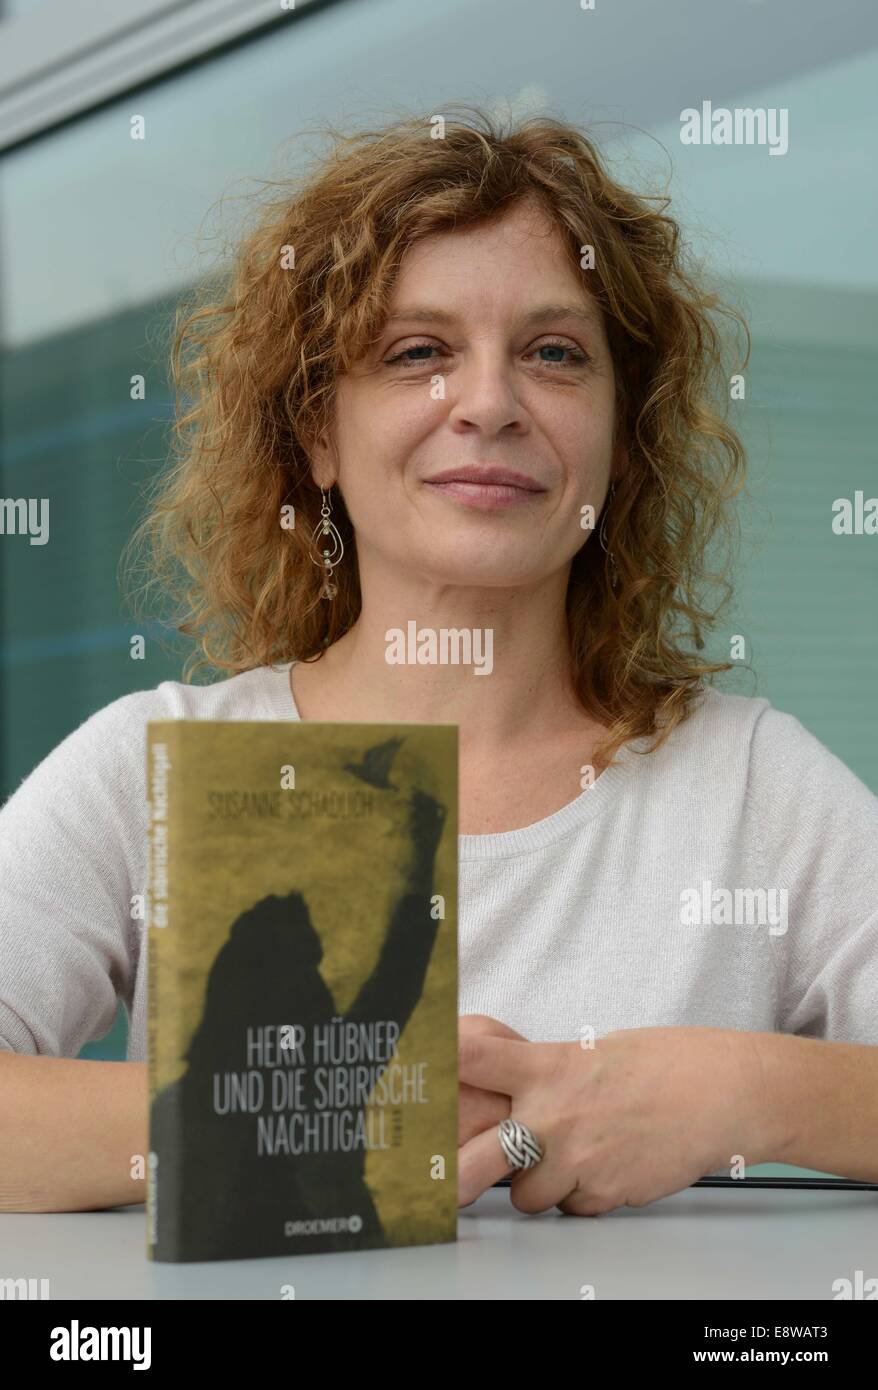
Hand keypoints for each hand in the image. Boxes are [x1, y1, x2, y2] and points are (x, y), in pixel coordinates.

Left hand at [458, 1025, 769, 1213]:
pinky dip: (579, 1196)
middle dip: (450, 1180)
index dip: (434, 1061)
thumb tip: (502, 1081)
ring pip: (525, 1196)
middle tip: (435, 1186)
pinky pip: (571, 1208)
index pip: (472, 1054)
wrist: (721, 1092)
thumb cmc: (662, 1064)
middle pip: (474, 1160)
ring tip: (564, 1157)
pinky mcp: (605, 1193)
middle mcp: (554, 1113)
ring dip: (534, 1185)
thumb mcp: (589, 1051)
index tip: (410, 1072)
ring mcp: (578, 1158)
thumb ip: (539, 1069)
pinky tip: (603, 1166)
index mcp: (549, 1065)